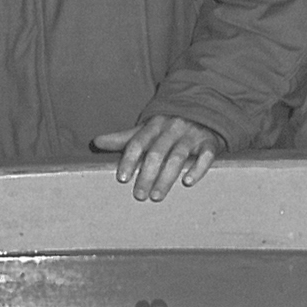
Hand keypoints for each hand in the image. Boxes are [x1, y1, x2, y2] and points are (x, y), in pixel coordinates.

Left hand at [92, 117, 223, 199]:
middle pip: (157, 152)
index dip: (129, 160)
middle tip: (139, 196)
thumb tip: (96, 142)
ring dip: (167, 177)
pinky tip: (188, 182)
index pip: (138, 142)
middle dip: (147, 175)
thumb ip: (124, 138)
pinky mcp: (210, 142)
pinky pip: (206, 155)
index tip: (122, 178)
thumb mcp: (147, 129)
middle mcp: (173, 128)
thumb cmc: (170, 125)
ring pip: (178, 156)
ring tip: (157, 196)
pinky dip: (197, 169)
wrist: (205, 110)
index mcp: (155, 125)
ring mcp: (192, 135)